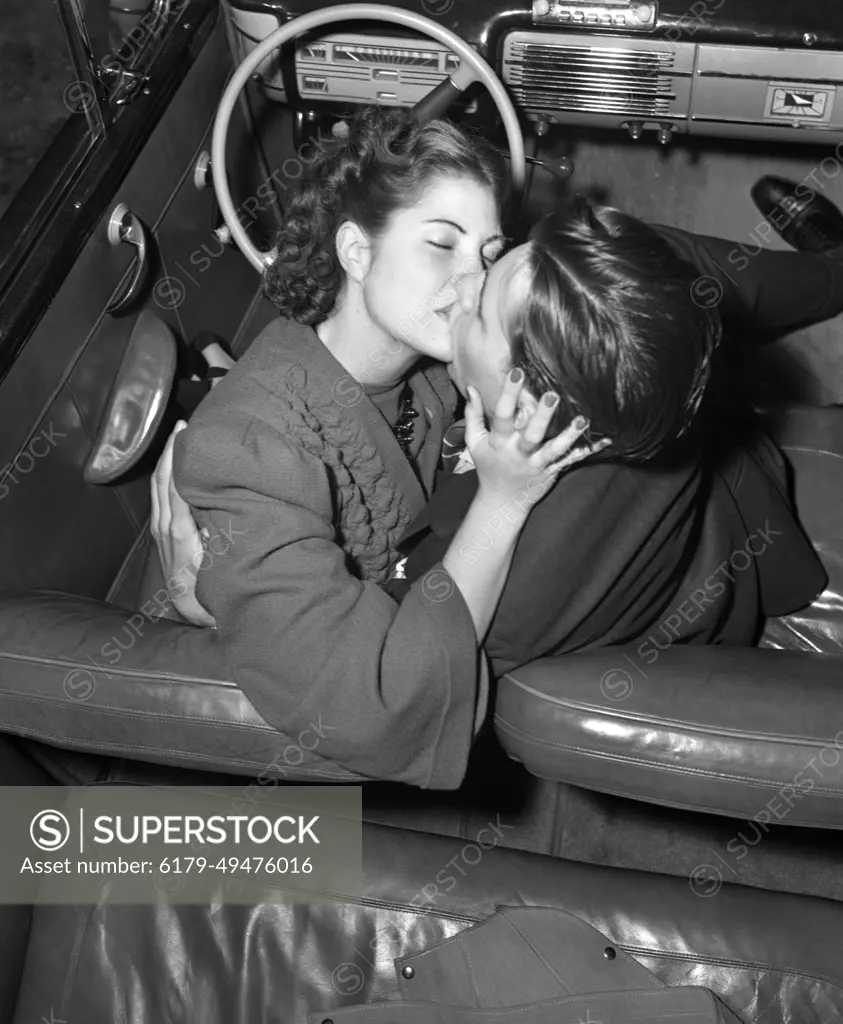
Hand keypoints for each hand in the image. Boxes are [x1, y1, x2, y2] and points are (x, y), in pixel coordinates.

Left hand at [150, 421, 216, 627]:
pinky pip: (159, 498)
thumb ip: (218, 534)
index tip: (187, 432)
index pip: (175, 484)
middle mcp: (166, 526)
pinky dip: (164, 478)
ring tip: (178, 440)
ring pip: (158, 487)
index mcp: (179, 528)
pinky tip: (172, 469)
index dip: (178, 457)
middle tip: (183, 426)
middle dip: (171, 451)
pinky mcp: (161, 536)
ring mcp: (160, 530)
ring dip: (166, 462)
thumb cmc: (210, 588)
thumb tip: (223, 505)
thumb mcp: (216, 561)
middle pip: (164, 480)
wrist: (191, 614)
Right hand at [466, 371, 604, 511]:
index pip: (502, 416)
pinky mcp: (552, 472)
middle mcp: (519, 453)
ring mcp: (537, 464)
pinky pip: (570, 461)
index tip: (518, 372)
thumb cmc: (489, 465)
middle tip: (553, 394)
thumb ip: (473, 414)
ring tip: (582, 420)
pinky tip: (603, 440)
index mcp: (499, 442)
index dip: (509, 394)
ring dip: (568, 436)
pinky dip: (585, 452)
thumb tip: (472, 386)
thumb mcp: (475, 442)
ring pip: (554, 450)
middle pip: (531, 434)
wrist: (502, 501)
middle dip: (542, 416)